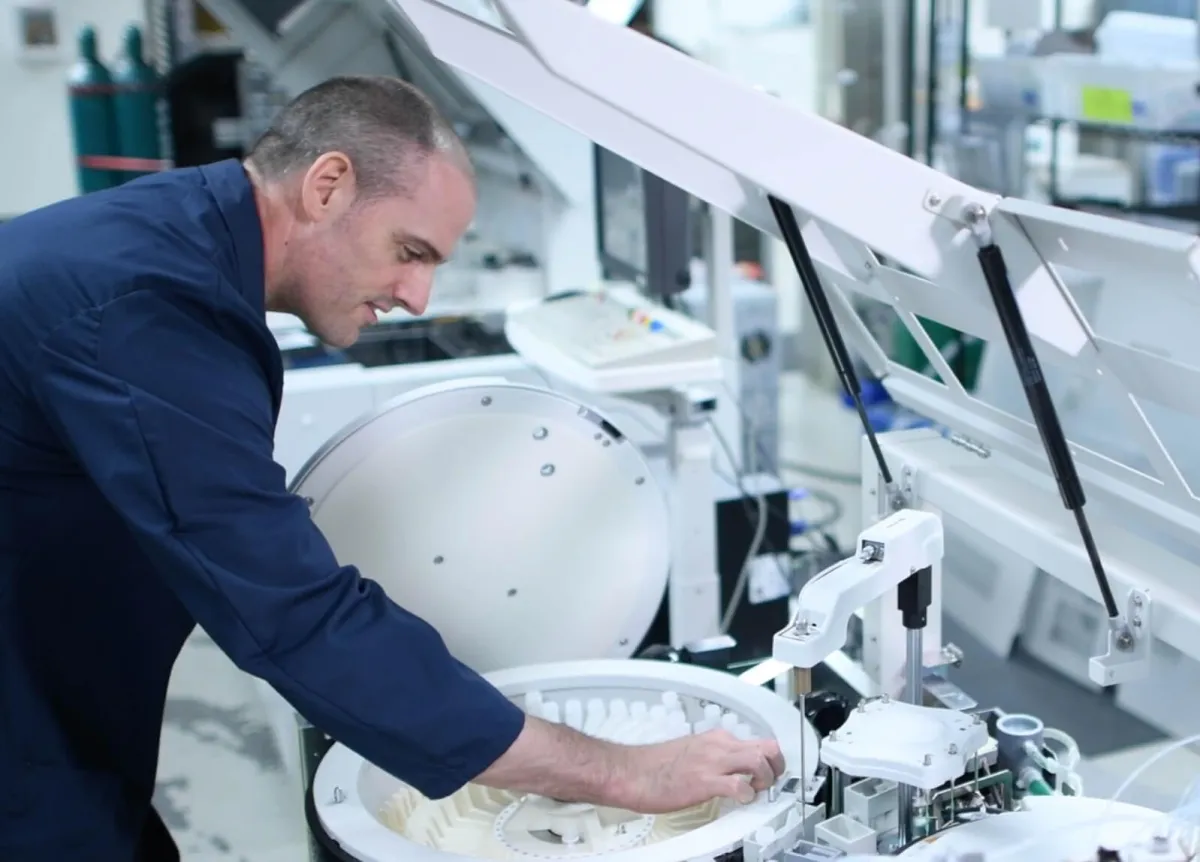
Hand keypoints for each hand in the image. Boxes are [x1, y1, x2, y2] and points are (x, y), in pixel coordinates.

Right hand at [611, 729, 784, 813]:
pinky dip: (746, 795)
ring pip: (758, 762)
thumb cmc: (655, 766)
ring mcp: (712, 762)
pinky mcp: (705, 781)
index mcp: (716, 739)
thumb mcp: (692, 752)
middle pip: (766, 748)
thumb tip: (731, 770)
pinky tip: (741, 800)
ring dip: (765, 780)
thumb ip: (714, 757)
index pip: (758, 741)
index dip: (770, 759)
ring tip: (755, 792)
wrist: (631, 772)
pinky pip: (738, 786)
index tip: (770, 773)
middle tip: (768, 784)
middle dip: (775, 768)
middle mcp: (718, 745)